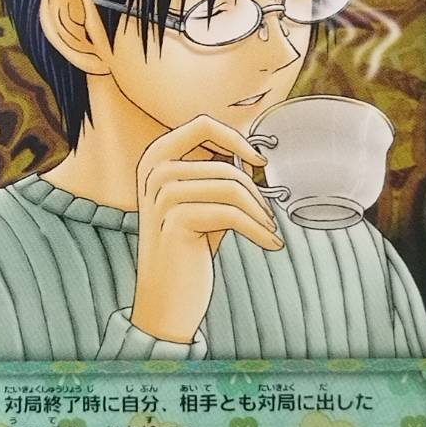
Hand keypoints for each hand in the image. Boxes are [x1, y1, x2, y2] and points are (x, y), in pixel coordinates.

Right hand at [130, 113, 282, 344]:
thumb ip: (216, 174)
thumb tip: (252, 152)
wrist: (165, 302)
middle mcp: (153, 171)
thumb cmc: (189, 250)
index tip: (259, 160)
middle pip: (224, 165)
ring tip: (269, 230)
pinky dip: (258, 230)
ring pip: (232, 188)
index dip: (235, 137)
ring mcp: (162, 195)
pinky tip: (272, 244)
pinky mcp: (176, 220)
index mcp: (155, 158)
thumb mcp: (201, 202)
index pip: (202, 124)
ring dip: (259, 213)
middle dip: (254, 192)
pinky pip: (232, 214)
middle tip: (268, 216)